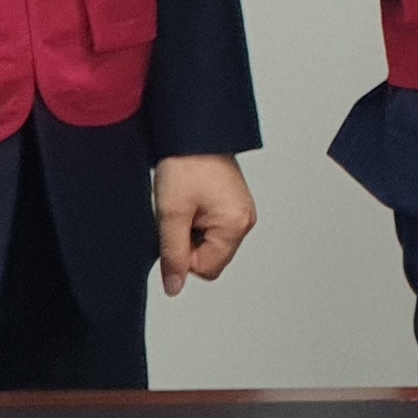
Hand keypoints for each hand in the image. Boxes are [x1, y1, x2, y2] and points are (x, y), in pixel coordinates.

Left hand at [154, 155, 257, 296]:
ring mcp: (241, 210)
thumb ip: (174, 255)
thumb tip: (175, 286)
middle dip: (189, 244)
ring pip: (210, 243)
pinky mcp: (233, 203)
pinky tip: (191, 200)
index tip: (175, 229)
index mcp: (236, 224)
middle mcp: (245, 219)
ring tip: (185, 204)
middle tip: (179, 215)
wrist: (193, 131)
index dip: (183, 256)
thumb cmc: (187, 164)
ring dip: (191, 231)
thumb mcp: (171, 214)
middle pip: (211, 258)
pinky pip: (213, 228)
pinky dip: (197, 221)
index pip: (206, 268)